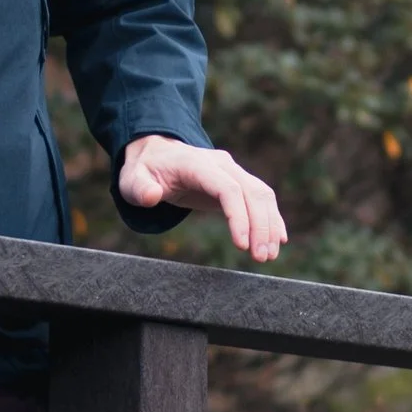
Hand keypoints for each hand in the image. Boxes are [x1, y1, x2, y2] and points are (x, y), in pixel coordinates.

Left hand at [118, 136, 287, 263]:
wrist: (157, 153)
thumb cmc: (144, 171)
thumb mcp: (132, 180)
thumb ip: (140, 188)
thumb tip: (152, 196)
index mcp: (197, 164)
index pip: (227, 189)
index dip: (238, 216)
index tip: (241, 245)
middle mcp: (221, 164)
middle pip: (251, 193)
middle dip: (260, 226)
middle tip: (261, 258)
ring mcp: (232, 171)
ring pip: (261, 195)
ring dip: (270, 225)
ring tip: (269, 256)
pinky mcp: (238, 182)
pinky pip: (261, 197)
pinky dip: (272, 217)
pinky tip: (279, 239)